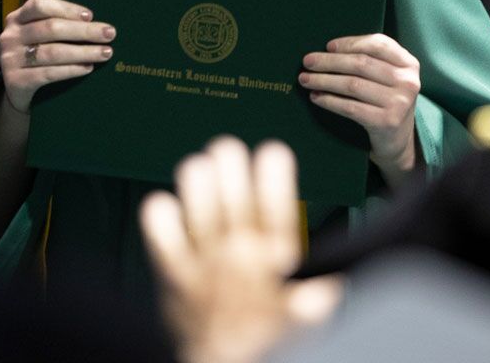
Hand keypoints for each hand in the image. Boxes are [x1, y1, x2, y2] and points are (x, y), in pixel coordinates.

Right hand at [0, 0, 114, 111]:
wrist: (17, 91)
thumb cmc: (38, 56)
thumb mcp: (41, 37)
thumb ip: (59, 24)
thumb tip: (97, 22)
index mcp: (17, 18)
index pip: (40, 5)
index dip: (66, 8)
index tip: (90, 16)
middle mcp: (10, 35)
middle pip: (50, 28)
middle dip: (84, 31)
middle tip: (109, 34)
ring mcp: (10, 58)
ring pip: (52, 52)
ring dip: (82, 52)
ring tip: (105, 53)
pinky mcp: (14, 80)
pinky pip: (48, 73)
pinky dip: (71, 70)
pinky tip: (88, 68)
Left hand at [140, 137, 342, 362]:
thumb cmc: (264, 338)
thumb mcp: (303, 319)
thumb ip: (317, 297)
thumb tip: (330, 282)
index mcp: (275, 263)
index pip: (278, 212)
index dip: (275, 177)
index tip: (272, 150)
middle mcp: (238, 258)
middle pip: (233, 199)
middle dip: (230, 166)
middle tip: (227, 149)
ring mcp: (203, 264)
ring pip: (197, 208)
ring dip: (197, 181)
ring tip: (200, 166)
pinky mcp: (172, 273)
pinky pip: (160, 233)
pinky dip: (161, 214)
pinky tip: (166, 203)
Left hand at [299, 34, 421, 183]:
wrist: (397, 139)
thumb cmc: (385, 100)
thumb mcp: (389, 76)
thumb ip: (371, 59)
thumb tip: (329, 49)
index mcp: (409, 63)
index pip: (378, 44)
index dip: (350, 43)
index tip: (328, 46)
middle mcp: (407, 81)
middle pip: (361, 64)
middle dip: (329, 61)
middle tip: (307, 61)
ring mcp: (399, 103)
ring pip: (352, 85)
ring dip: (324, 81)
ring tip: (305, 79)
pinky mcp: (386, 122)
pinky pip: (350, 107)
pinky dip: (329, 101)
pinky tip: (316, 97)